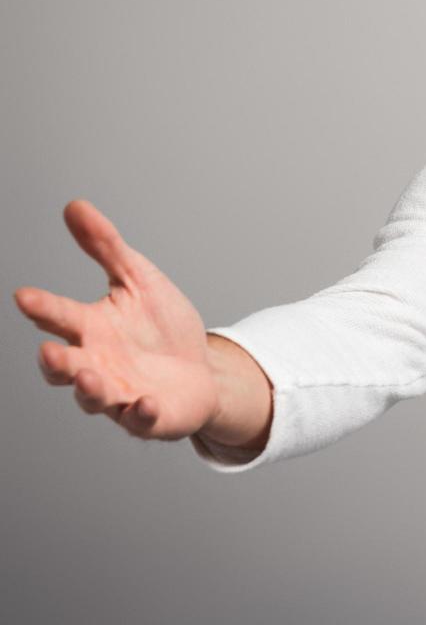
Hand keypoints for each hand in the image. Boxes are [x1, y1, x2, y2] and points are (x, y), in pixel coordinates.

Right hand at [14, 199, 219, 440]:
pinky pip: (141, 418)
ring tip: (89, 377)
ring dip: (90, 389)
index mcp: (91, 329)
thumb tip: (75, 206)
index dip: (42, 308)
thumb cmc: (161, 326)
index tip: (24, 296)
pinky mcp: (148, 415)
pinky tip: (146, 403)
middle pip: (66, 366)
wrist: (202, 368)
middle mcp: (96, 364)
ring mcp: (119, 393)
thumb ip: (105, 247)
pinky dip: (142, 412)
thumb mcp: (138, 279)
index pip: (60, 317)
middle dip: (56, 361)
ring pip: (94, 397)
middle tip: (50, 351)